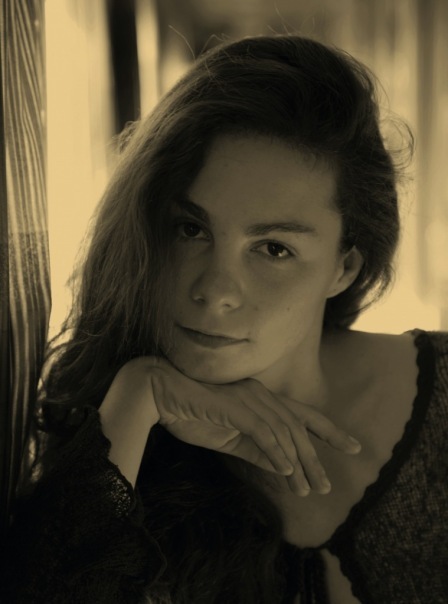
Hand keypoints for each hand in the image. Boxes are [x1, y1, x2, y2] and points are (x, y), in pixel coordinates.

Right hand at [143, 357, 360, 495]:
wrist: (158, 394)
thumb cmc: (191, 412)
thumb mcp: (229, 438)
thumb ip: (256, 449)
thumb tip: (283, 467)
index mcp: (261, 399)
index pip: (303, 416)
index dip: (330, 431)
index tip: (354, 446)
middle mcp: (260, 394)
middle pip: (298, 428)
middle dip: (315, 458)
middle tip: (327, 486)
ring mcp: (248, 398)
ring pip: (284, 432)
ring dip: (297, 462)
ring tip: (307, 489)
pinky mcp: (234, 406)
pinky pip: (261, 431)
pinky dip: (275, 451)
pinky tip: (285, 470)